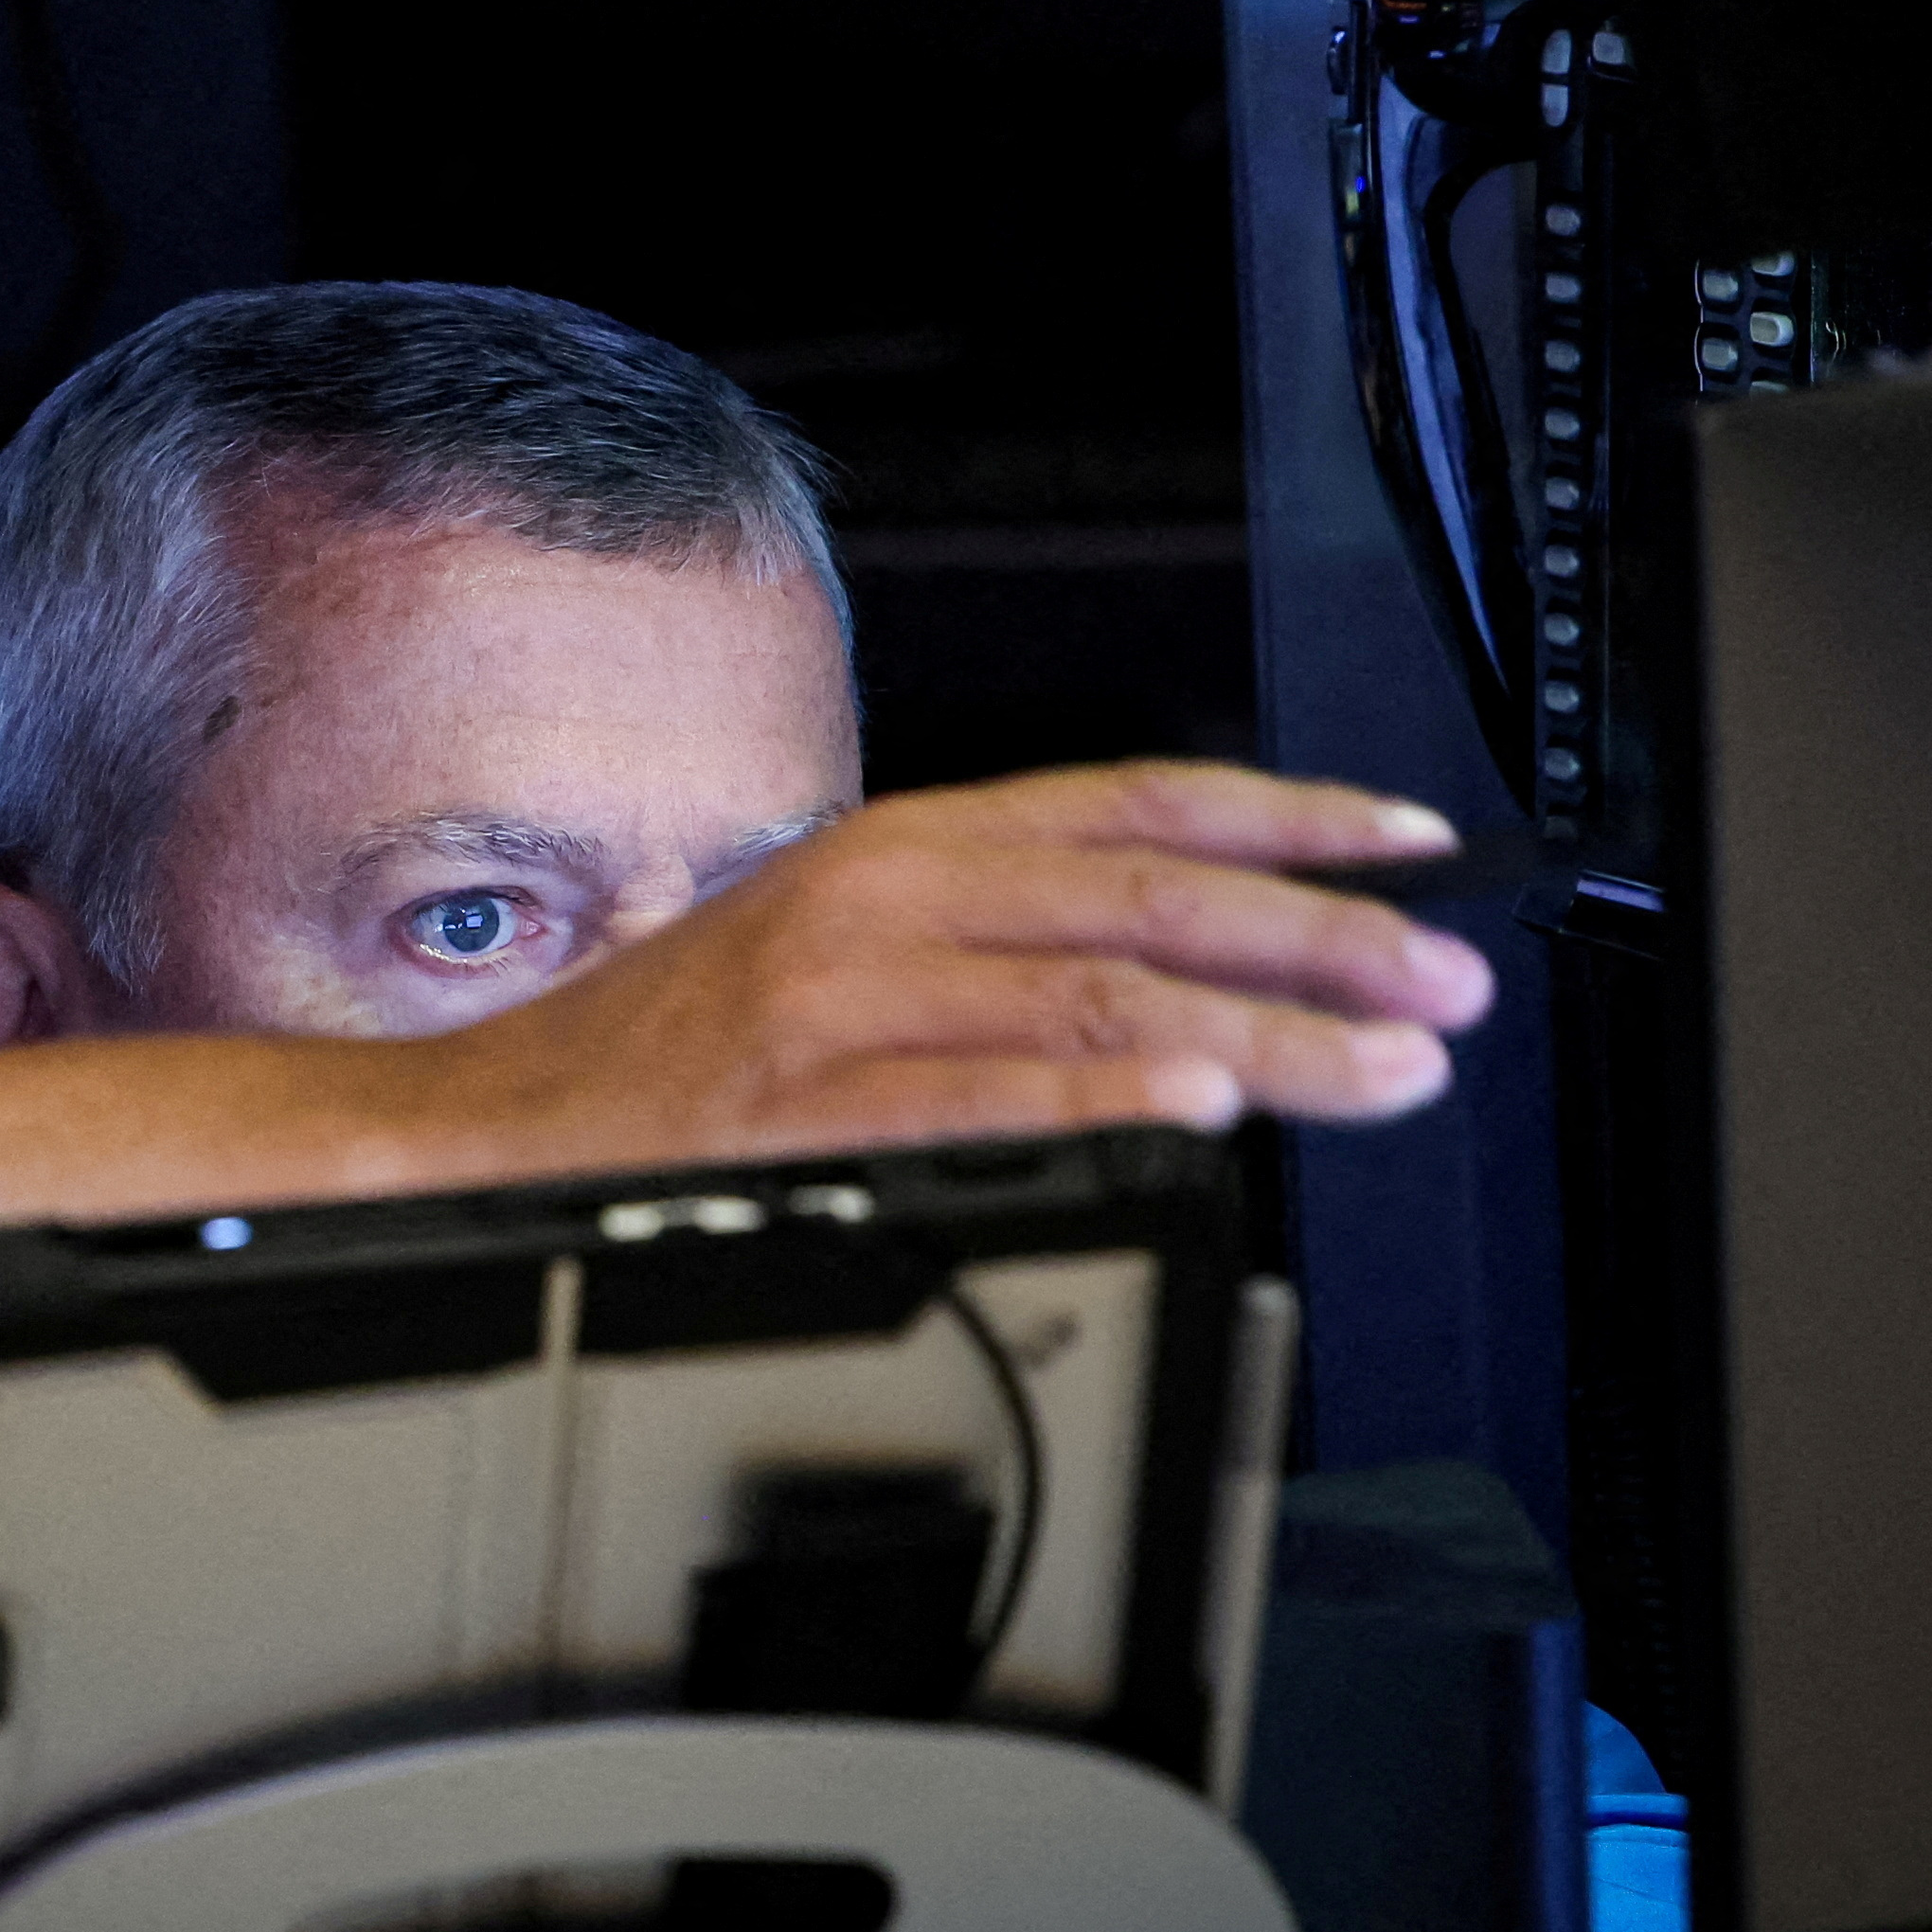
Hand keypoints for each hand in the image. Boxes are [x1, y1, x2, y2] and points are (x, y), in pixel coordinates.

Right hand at [421, 759, 1488, 1164]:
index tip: (1411, 845)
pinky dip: (1102, 1104)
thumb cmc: (667, 1054)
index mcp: (897, 849)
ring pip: (1092, 999)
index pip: (1127, 805)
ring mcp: (838, 1004)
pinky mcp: (802, 1111)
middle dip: (1319, 938)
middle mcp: (876, 901)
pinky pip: (978, 1100)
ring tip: (1382, 1067)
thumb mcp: (830, 945)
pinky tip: (1200, 1113)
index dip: (1285, 819)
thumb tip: (1186, 967)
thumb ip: (985, 939)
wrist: (487, 1126)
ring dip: (1262, 1034)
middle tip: (1444, 980)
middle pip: (1140, 897)